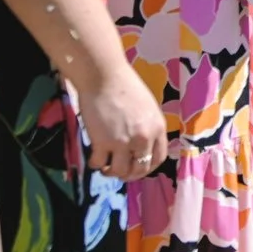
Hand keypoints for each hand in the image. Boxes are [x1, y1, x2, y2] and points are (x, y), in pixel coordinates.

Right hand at [74, 63, 167, 179]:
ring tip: (105, 166)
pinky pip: (99, 163)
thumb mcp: (148, 108)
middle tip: (119, 171)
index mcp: (158, 129)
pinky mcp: (102, 143)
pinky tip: (94, 157)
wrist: (105, 77)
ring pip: (120, 171)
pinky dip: (96, 164)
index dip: (147, 167)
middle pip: (140, 169)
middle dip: (129, 174)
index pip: (158, 159)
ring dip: (112, 172)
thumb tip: (142, 145)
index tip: (137, 167)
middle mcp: (143, 138)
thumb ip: (148, 127)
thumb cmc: (126, 87)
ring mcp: (123, 142)